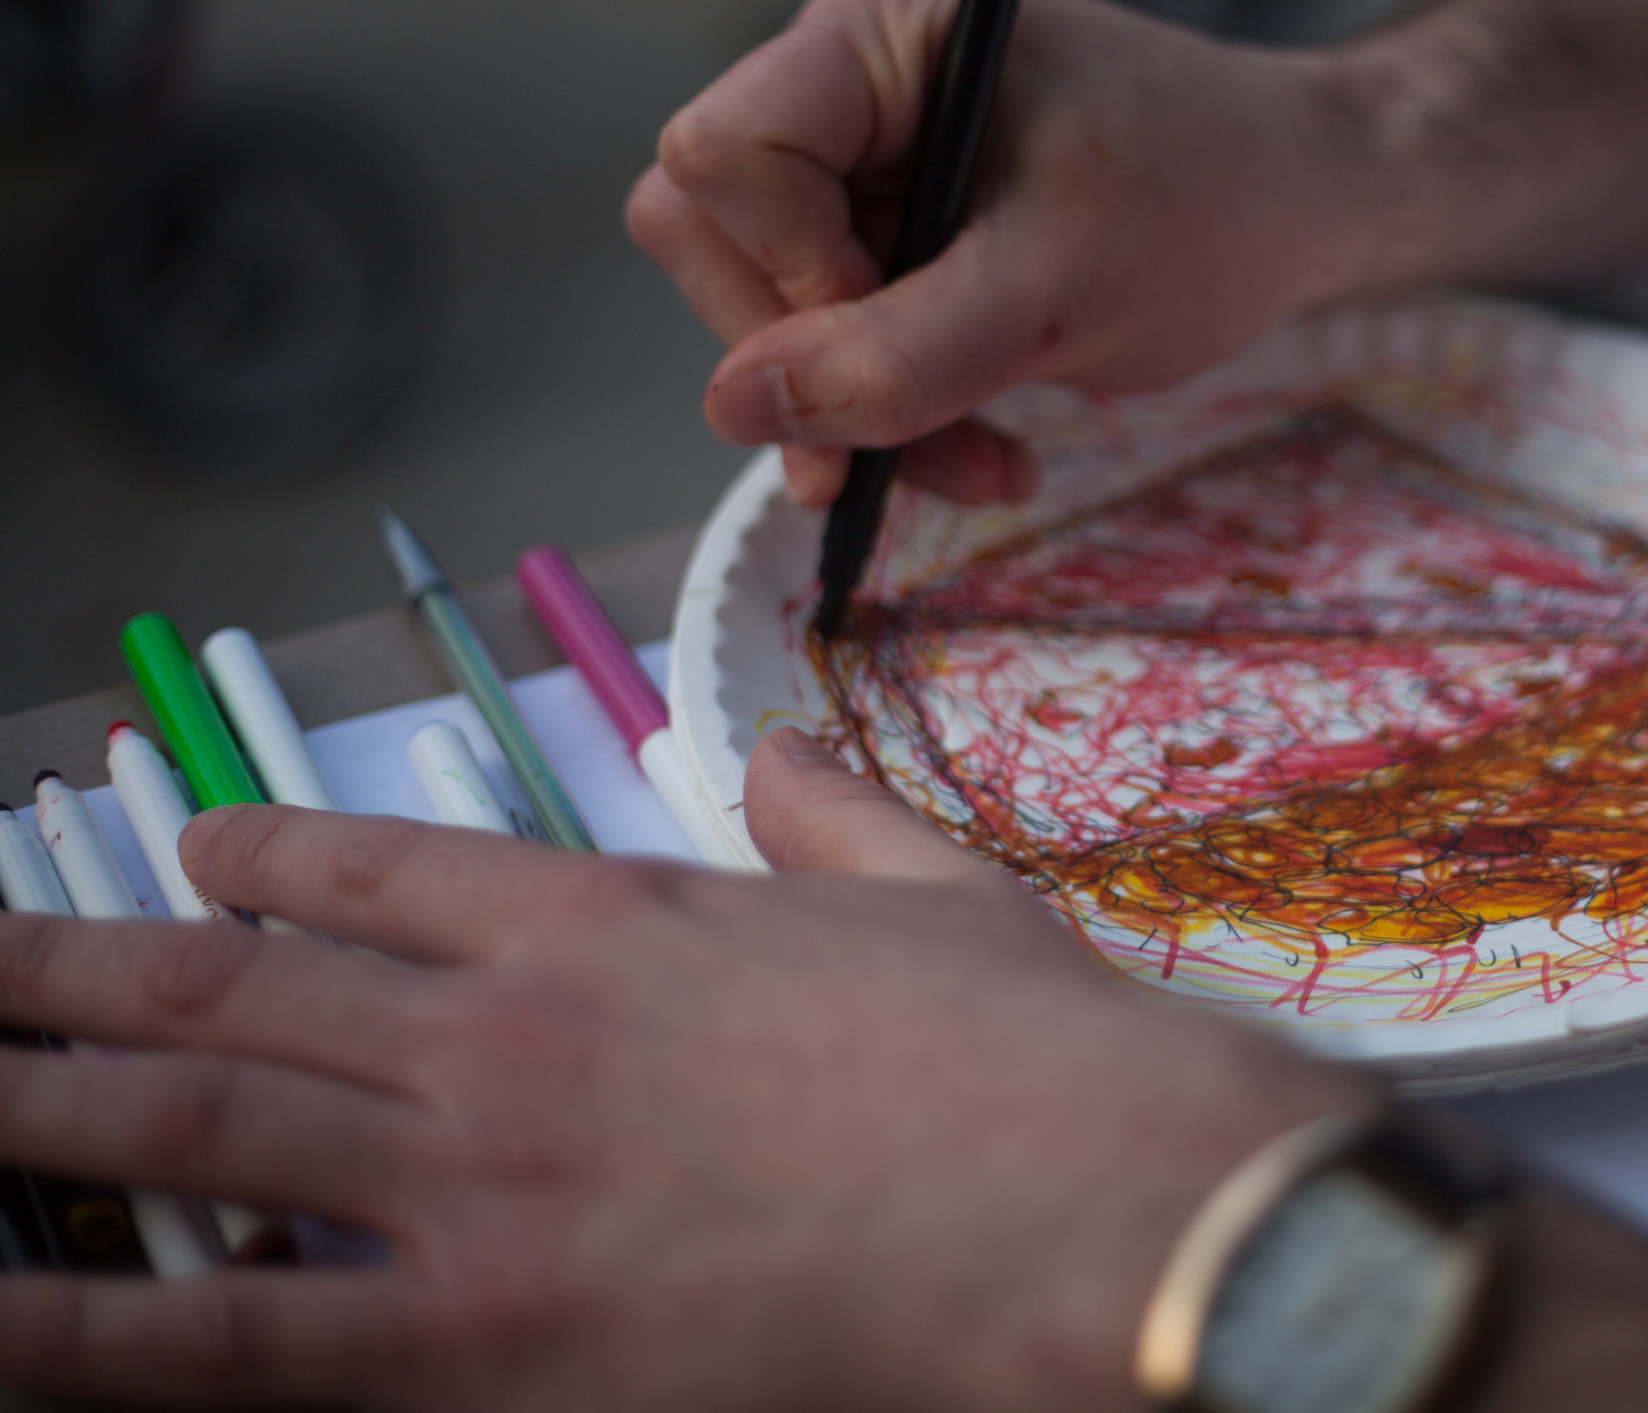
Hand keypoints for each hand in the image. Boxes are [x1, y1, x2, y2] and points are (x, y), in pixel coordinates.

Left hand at [0, 730, 1369, 1410]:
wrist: (1099, 1198)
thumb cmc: (1034, 1056)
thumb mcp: (940, 894)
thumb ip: (828, 813)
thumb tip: (775, 752)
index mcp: (616, 917)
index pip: (386, 870)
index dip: (264, 858)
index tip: (189, 853)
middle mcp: (509, 1030)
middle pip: (235, 989)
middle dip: (63, 972)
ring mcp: (478, 1181)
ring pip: (195, 1123)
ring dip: (31, 1095)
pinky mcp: (484, 1337)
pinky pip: (231, 1333)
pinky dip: (82, 1322)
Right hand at [627, 0, 1406, 507]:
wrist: (1298, 207)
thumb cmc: (1211, 201)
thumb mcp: (1061, 291)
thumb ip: (899, 355)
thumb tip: (737, 408)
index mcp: (883, 29)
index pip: (726, 152)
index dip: (788, 268)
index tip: (904, 329)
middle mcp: (845, 80)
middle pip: (713, 234)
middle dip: (819, 364)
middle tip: (933, 449)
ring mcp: (857, 160)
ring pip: (763, 309)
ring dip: (865, 415)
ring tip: (991, 465)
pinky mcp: (884, 233)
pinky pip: (827, 342)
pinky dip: (898, 416)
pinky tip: (988, 449)